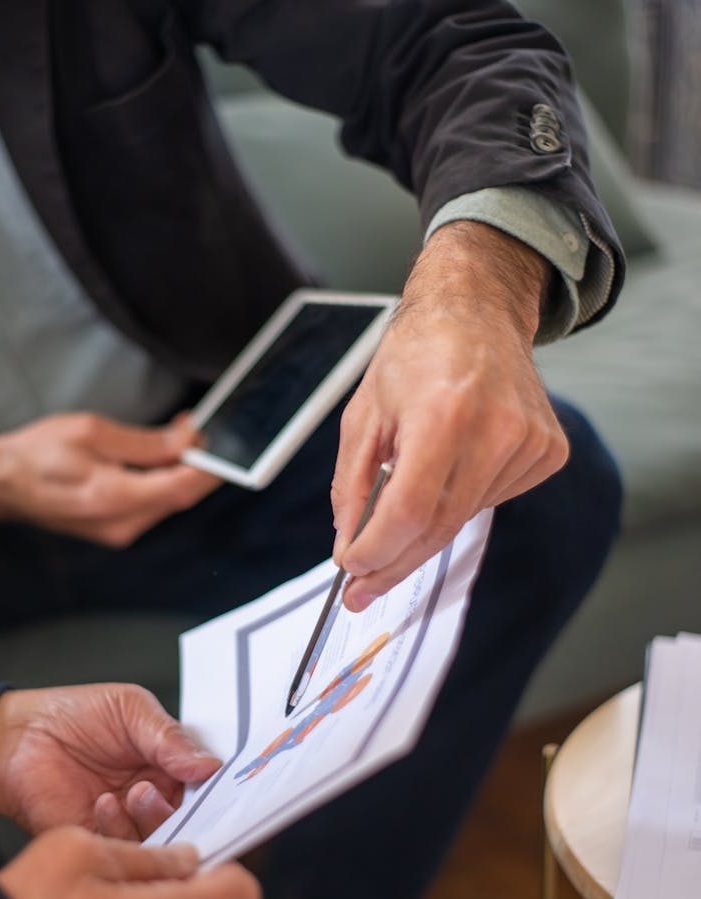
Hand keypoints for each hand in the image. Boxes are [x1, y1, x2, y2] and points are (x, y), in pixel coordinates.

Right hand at [0, 411, 219, 545]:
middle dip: (196, 463)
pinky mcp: (117, 529)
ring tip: (174, 438)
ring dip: (179, 471)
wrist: (2, 483)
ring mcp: (119, 532)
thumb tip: (187, 441)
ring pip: (169, 501)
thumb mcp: (92, 431)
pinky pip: (152, 505)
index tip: (218, 441)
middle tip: (194, 429)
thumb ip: (145, 441)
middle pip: (180, 497)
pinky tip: (156, 460)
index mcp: (113, 498)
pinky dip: (161, 481)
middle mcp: (121, 524)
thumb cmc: (37, 454)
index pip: (182, 488)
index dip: (209, 465)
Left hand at [0, 683, 221, 838]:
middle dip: (188, 813)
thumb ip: (169, 738)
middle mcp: (157, 801)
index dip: (221, 792)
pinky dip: (119, 831)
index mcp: (172, 767)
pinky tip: (103, 803)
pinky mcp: (100, 844)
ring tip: (132, 792)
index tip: (225, 790)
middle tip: (161, 790)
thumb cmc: (74, 715)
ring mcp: (129, 825)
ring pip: (163, 842)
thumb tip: (211, 765)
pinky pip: (124, 854)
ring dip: (152, 820)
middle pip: (194, 822)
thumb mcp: (130, 710)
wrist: (17, 737)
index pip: (209, 787)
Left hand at [332, 221, 567, 610]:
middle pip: (437, 529)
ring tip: (413, 477)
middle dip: (393, 563)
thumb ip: (351, 484)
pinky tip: (456, 460)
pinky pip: (493, 500)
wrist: (477, 311)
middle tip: (362, 587)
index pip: (407, 512)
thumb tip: (349, 546)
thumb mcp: (364, 413)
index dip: (375, 552)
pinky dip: (462, 497)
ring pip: (463, 519)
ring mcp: (529, 442)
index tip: (350, 571)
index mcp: (442, 414)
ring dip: (426, 522)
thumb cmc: (418, 354)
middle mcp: (494, 430)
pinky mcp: (549, 451)